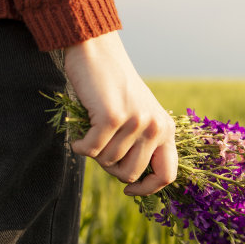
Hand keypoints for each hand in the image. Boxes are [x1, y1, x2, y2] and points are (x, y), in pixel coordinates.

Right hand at [64, 31, 177, 195]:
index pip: (167, 175)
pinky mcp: (112, 117)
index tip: (129, 191)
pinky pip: (90, 151)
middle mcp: (156, 127)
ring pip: (108, 162)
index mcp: (166, 130)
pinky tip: (77, 133)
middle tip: (100, 148)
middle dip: (110, 168)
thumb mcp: (139, 116)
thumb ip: (142, 145)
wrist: (98, 52)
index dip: (147, 189)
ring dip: (93, 152)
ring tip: (91, 131)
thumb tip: (132, 182)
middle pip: (130, 174)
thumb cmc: (114, 88)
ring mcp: (135, 122)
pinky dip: (79, 145)